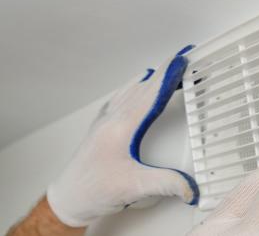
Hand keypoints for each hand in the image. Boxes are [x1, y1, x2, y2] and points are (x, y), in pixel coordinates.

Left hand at [46, 45, 198, 226]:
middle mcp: (112, 119)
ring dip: (150, 79)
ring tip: (165, 70)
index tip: (181, 61)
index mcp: (121, 127)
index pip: (151, 95)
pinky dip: (134, 88)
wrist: (68, 199)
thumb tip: (190, 185)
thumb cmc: (94, 191)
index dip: (168, 76)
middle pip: (143, 88)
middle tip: (180, 59)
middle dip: (164, 72)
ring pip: (131, 91)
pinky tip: (135, 86)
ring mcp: (105, 121)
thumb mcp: (134, 188)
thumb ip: (166, 183)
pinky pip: (121, 98)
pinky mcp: (102, 127)